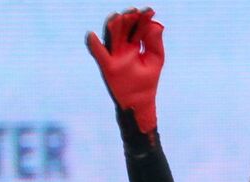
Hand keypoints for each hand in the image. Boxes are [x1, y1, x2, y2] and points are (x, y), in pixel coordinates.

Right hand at [86, 8, 164, 133]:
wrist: (141, 102)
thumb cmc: (148, 80)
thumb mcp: (156, 59)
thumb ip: (155, 42)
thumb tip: (157, 24)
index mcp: (134, 43)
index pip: (137, 27)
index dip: (143, 18)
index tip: (150, 11)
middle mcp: (123, 47)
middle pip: (123, 28)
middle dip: (128, 19)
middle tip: (135, 12)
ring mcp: (114, 55)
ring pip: (112, 37)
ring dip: (114, 26)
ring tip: (120, 16)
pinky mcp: (108, 66)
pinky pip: (99, 55)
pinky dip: (94, 45)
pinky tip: (92, 36)